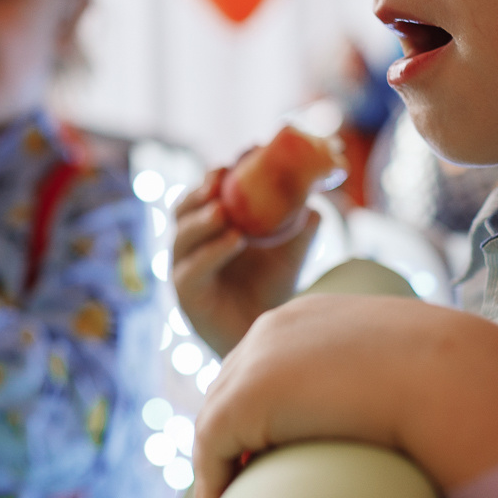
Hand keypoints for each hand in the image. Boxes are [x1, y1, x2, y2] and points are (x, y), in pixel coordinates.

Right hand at [170, 168, 319, 356]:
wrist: (266, 337)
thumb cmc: (273, 289)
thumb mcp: (290, 252)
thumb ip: (301, 227)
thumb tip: (317, 201)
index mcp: (209, 227)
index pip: (202, 194)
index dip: (213, 175)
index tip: (234, 160)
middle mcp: (191, 246)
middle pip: (181, 210)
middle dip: (198, 191)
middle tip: (219, 177)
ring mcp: (185, 270)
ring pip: (181, 237)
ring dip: (201, 220)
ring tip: (225, 210)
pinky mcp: (186, 296)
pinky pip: (191, 269)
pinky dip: (211, 252)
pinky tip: (234, 241)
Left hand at [189, 294, 497, 497]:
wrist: (452, 379)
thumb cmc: (449, 381)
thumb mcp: (407, 371)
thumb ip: (383, 383)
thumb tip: (396, 415)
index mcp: (312, 315)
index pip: (264, 362)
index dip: (260, 412)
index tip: (262, 454)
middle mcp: (274, 328)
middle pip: (229, 388)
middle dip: (228, 436)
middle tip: (236, 485)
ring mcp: (255, 360)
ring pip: (216, 419)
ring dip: (217, 465)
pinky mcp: (245, 399)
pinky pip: (211, 448)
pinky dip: (211, 485)